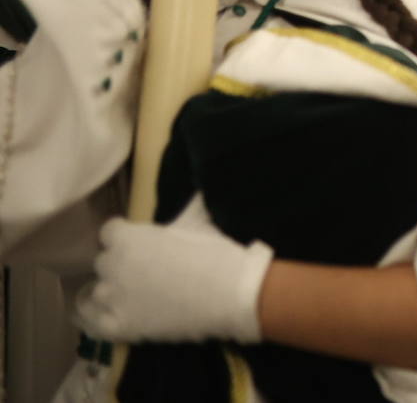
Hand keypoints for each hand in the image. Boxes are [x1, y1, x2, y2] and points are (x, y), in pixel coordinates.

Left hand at [76, 197, 272, 343]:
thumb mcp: (194, 222)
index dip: (124, 236)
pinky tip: (107, 314)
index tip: (139, 243)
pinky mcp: (118, 327)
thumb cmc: (216, 254)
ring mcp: (113, 298)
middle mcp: (112, 266)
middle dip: (120, 265)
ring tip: (131, 296)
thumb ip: (174, 213)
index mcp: (127, 238)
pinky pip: (92, 323)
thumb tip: (187, 183)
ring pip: (97, 292)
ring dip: (112, 291)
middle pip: (103, 262)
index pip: (109, 232)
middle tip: (143, 271)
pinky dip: (97, 318)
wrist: (231, 294)